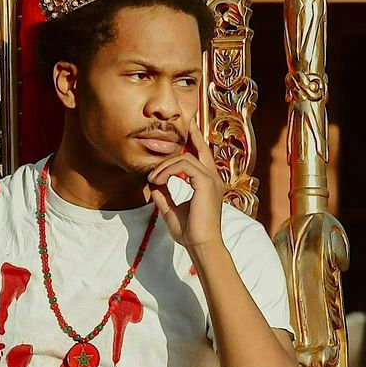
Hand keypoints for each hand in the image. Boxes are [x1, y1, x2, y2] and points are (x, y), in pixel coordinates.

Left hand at [142, 115, 223, 249]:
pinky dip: (167, 171)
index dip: (195, 142)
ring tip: (152, 178)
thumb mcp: (171, 210)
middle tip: (185, 121)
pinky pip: (184, 166)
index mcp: (207, 183)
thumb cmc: (190, 231)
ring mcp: (211, 179)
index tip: (187, 131)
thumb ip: (163, 194)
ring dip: (164, 166)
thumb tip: (153, 184)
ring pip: (185, 158)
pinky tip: (157, 181)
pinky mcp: (206, 183)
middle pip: (201, 149)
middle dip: (192, 134)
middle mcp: (212, 178)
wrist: (200, 245)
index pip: (201, 157)